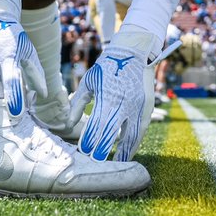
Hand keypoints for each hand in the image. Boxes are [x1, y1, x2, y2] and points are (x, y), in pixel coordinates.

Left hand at [70, 25, 159, 161]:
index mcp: (107, 97)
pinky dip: (134, 143)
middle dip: (103, 150)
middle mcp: (124, 103)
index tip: (83, 153)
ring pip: (131, 136)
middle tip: (95, 163)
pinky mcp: (148, 106)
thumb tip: (67, 125)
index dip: (90, 141)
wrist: (134, 51)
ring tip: (115, 165)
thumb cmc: (107, 66)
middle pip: (112, 134)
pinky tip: (128, 152)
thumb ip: (77, 103)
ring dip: (123, 152)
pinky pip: (141, 130)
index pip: (97, 126)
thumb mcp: (89, 81)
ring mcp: (138, 106)